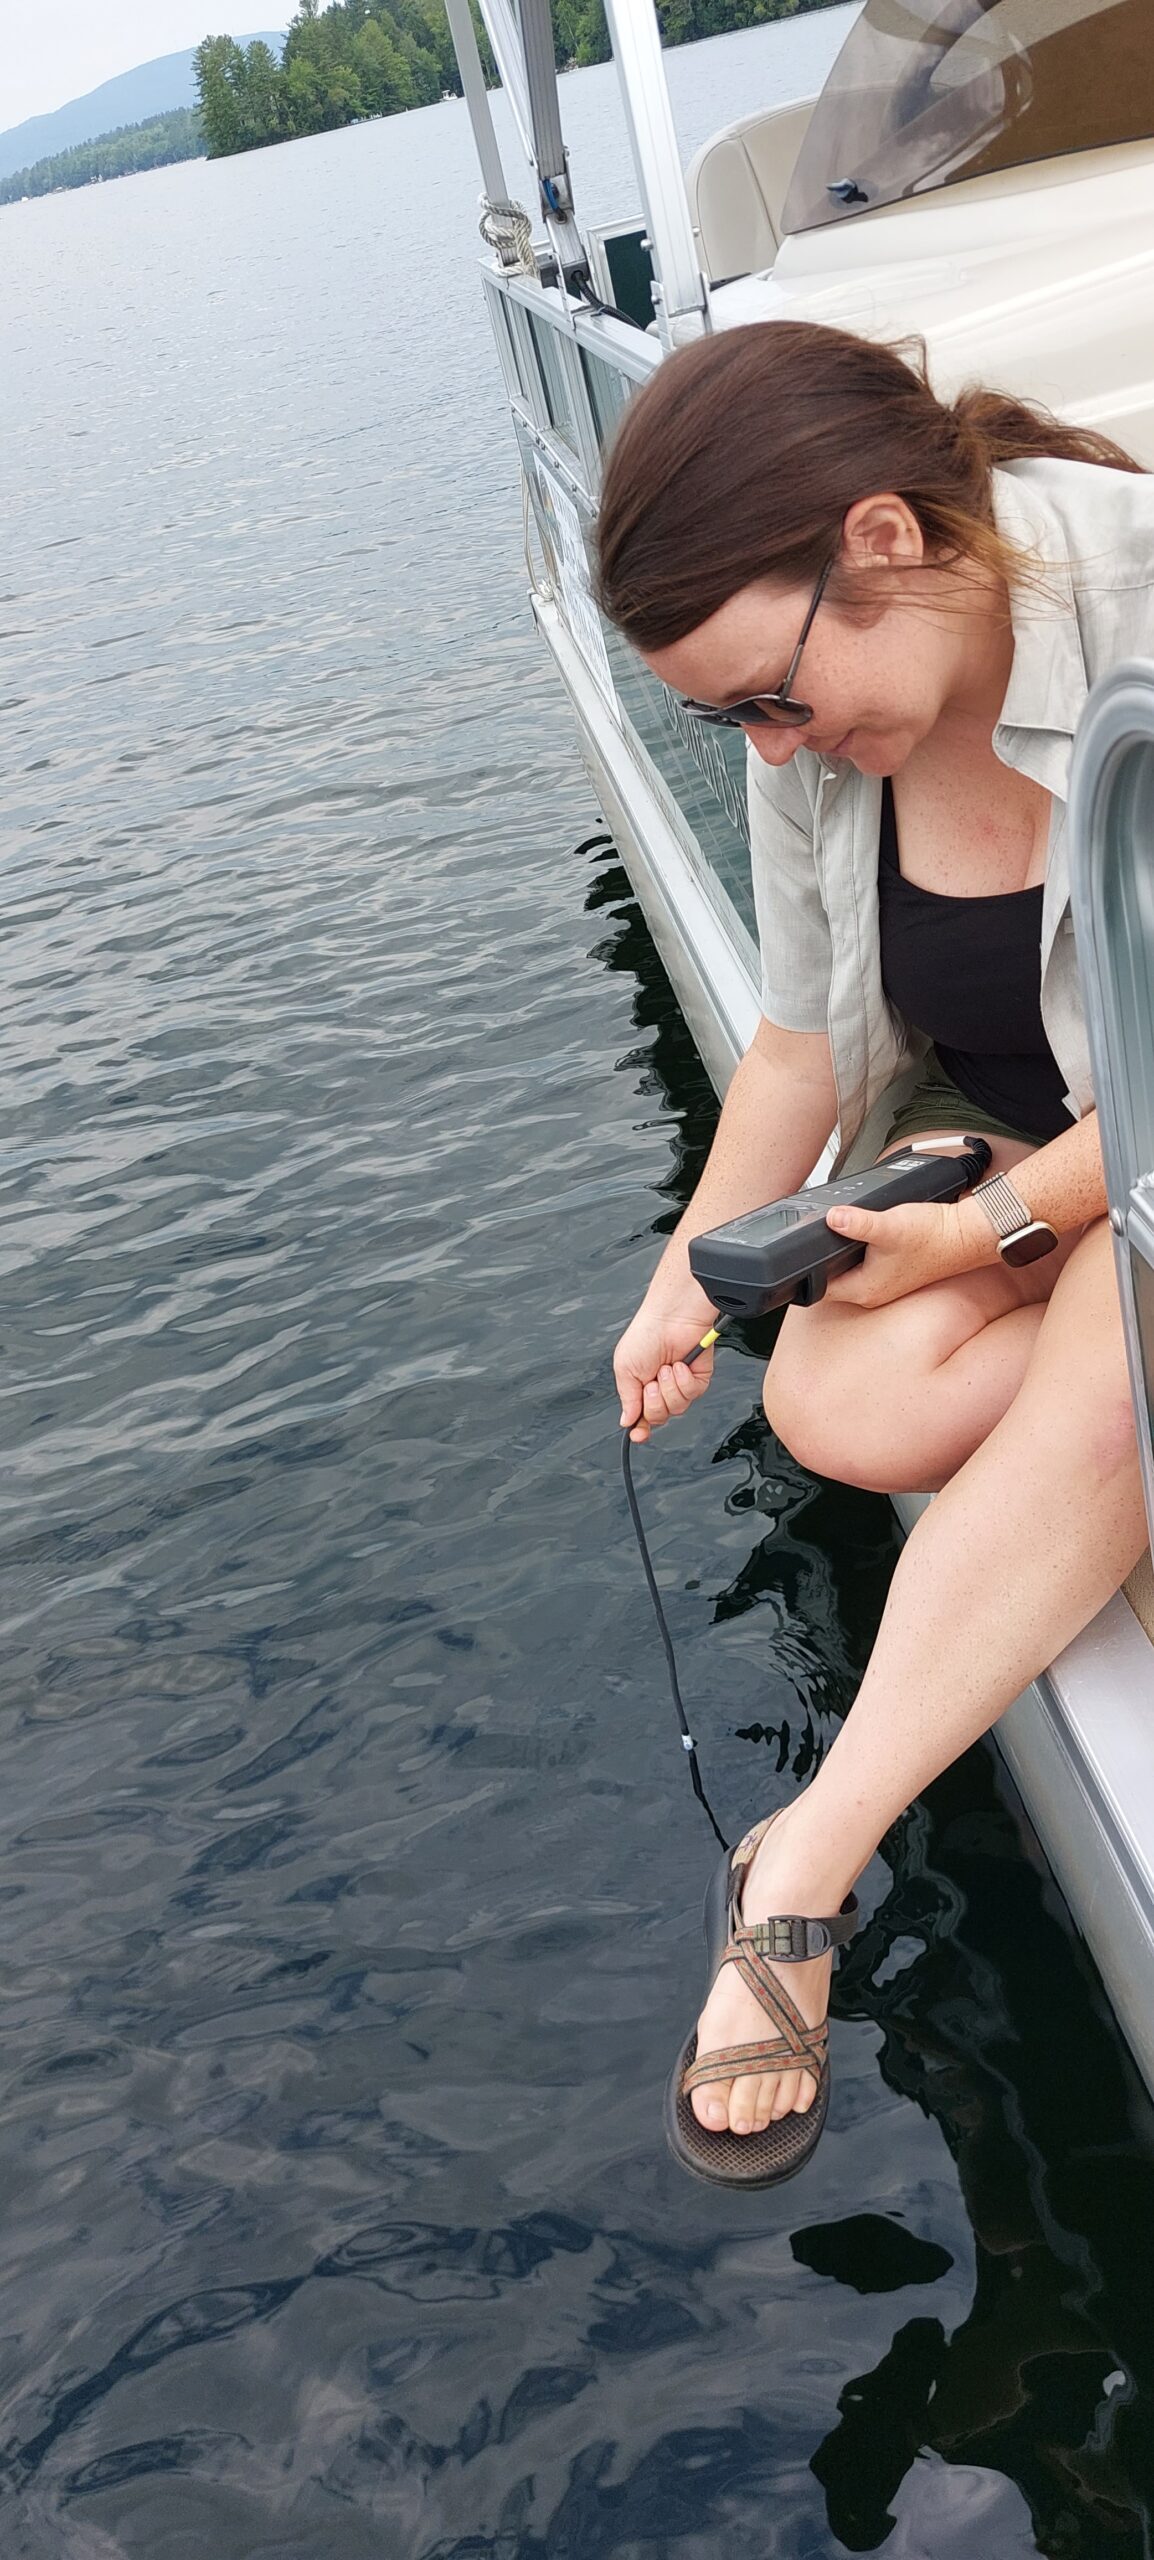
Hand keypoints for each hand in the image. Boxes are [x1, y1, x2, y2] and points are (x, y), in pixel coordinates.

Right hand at [614, 1289, 717, 1442]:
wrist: (670, 1318)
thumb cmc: (645, 1335)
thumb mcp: (625, 1369)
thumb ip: (627, 1399)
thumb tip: (626, 1421)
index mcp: (641, 1387)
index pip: (642, 1417)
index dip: (640, 1429)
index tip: (638, 1434)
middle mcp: (662, 1388)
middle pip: (659, 1417)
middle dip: (654, 1401)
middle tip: (651, 1382)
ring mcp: (680, 1384)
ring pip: (677, 1408)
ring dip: (669, 1388)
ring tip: (666, 1367)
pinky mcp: (699, 1379)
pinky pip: (692, 1394)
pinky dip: (684, 1380)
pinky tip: (680, 1365)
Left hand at [821, 1196, 995, 1308]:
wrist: (967, 1235)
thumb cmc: (935, 1237)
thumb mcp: (888, 1225)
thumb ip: (856, 1223)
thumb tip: (831, 1218)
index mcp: (866, 1289)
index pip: (820, 1288)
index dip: (806, 1271)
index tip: (800, 1251)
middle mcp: (874, 1291)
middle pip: (832, 1278)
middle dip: (823, 1258)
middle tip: (817, 1235)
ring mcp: (885, 1282)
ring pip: (850, 1269)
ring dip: (843, 1252)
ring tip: (840, 1231)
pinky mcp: (895, 1270)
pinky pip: (866, 1262)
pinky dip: (861, 1249)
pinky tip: (865, 1232)